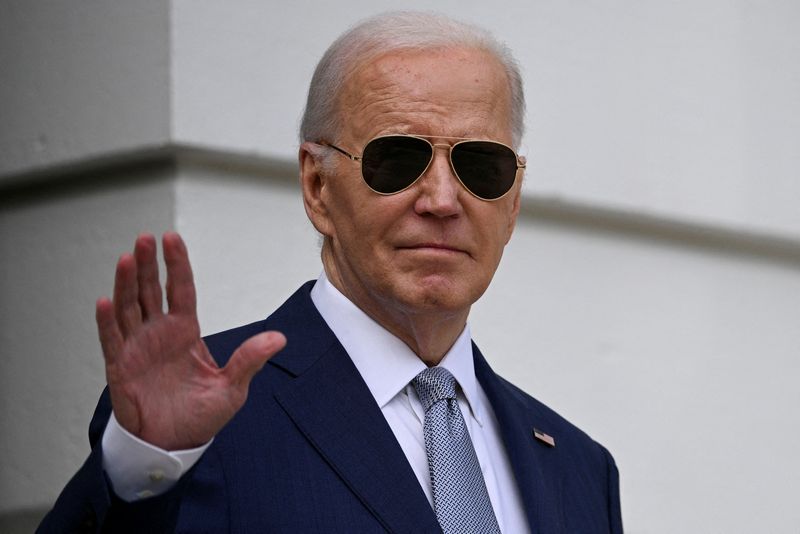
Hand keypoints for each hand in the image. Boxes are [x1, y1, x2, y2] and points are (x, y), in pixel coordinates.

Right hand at [96, 232, 285, 449]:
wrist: (174, 445)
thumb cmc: (200, 415)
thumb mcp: (232, 387)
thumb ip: (249, 359)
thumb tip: (279, 338)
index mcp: (185, 331)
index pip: (179, 289)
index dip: (176, 265)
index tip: (172, 239)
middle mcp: (159, 333)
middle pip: (150, 290)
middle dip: (148, 264)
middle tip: (146, 238)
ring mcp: (137, 347)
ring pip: (129, 308)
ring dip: (126, 283)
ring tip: (127, 258)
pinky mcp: (120, 367)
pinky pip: (111, 340)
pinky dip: (107, 321)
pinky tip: (106, 301)